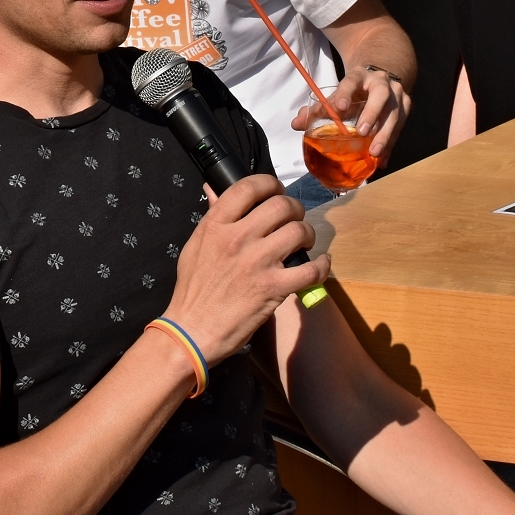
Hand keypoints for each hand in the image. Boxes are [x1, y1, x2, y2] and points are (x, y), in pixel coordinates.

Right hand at [166, 173, 324, 364]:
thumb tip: (214, 189)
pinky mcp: (274, 287)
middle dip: (294, 209)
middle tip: (294, 219)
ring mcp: (258, 262)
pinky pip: (311, 268)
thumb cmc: (193, 290)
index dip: (270, 184)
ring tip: (304, 242)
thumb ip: (211, 217)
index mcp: (216, 225)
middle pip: (281, 205)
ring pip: (298, 231)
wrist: (192, 330)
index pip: (249, 187)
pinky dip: (321, 265)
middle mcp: (238, 238)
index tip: (276, 191)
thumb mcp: (195, 246)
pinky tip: (321, 264)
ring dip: (307, 234)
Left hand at [292, 66, 406, 167]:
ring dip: (385, 134)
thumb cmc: (353, 92)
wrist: (379, 80)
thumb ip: (317, 109)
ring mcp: (397, 93)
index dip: (344, 94)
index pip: (350, 82)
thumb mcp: (337, 95)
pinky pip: (401, 127)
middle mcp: (380, 81)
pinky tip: (382, 160)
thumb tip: (296, 125)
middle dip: (372, 113)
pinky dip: (391, 144)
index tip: (338, 107)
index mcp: (359, 76)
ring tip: (374, 153)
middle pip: (380, 95)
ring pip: (396, 112)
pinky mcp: (406, 107)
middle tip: (362, 132)